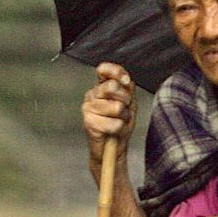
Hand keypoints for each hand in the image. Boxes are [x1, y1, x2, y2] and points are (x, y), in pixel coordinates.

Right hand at [81, 62, 134, 180]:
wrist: (114, 147)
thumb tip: (126, 80)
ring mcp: (88, 108)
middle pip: (112, 86)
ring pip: (116, 107)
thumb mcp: (129, 103)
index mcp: (101, 86)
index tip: (126, 81)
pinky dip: (119, 128)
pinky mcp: (88, 122)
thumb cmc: (120, 124)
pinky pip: (114, 123)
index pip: (104, 69)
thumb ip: (127, 88)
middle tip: (124, 110)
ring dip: (123, 117)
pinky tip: (113, 130)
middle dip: (125, 99)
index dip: (116, 72)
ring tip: (118, 122)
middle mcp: (92, 94)